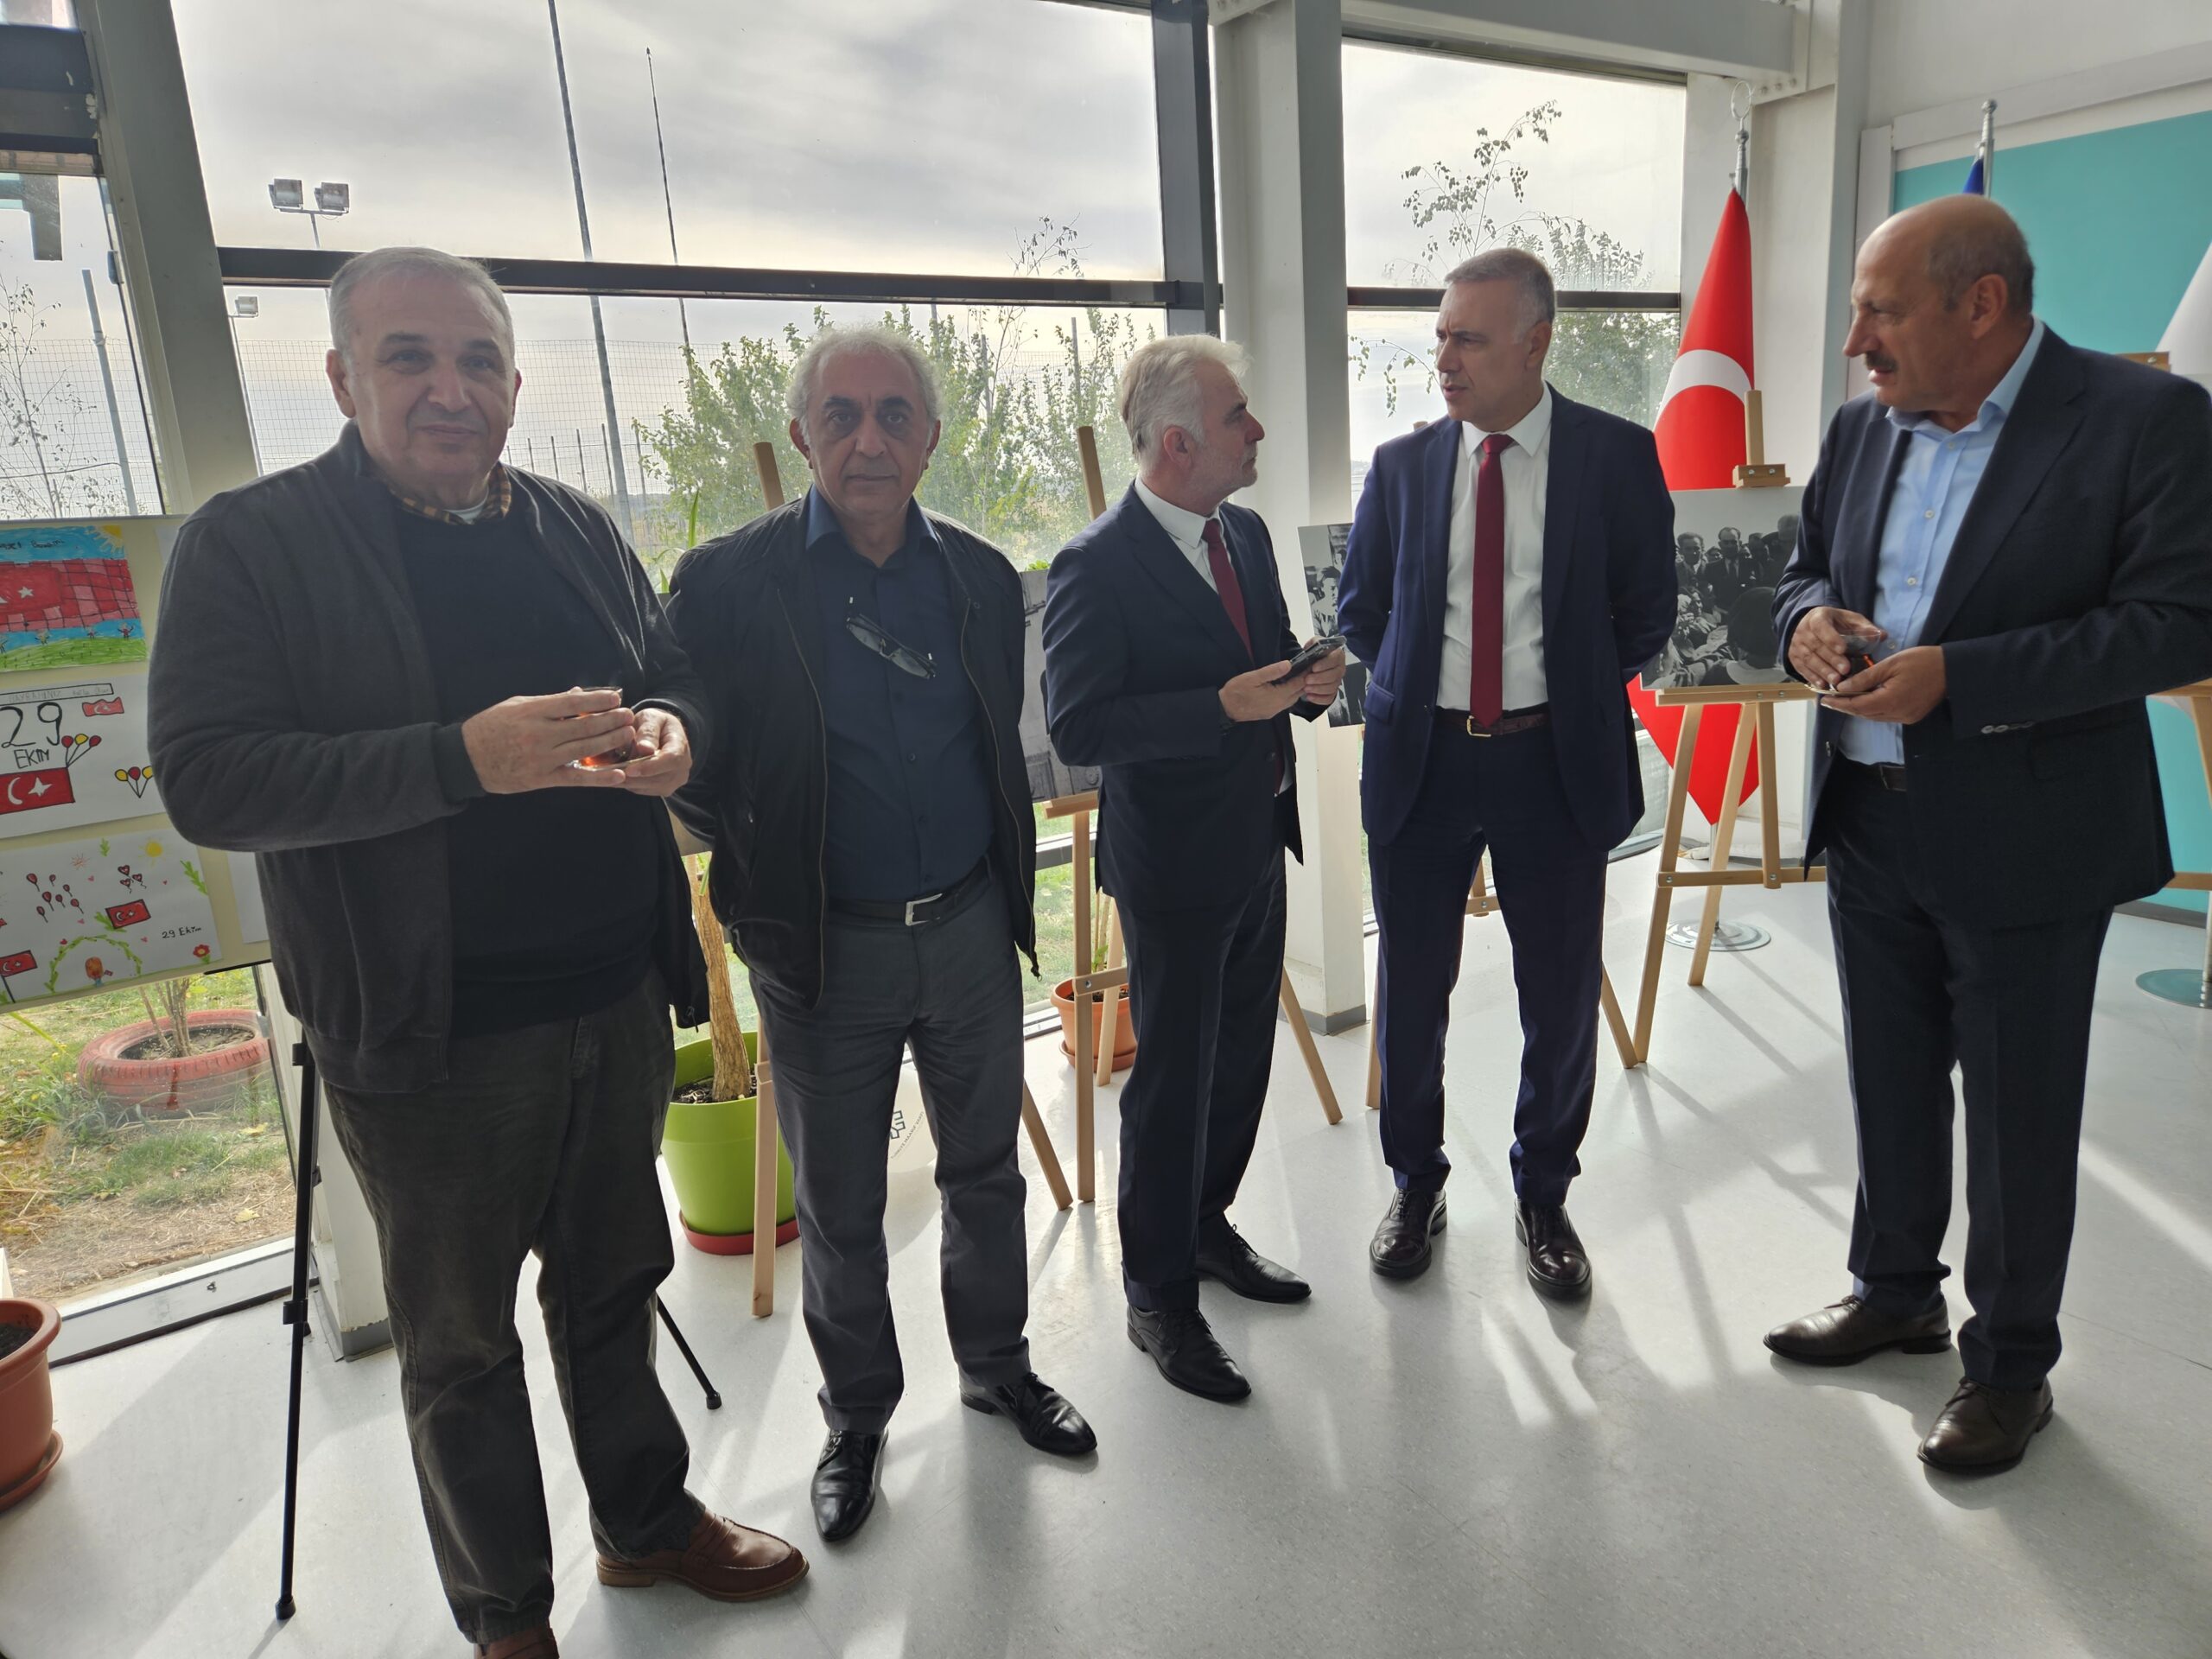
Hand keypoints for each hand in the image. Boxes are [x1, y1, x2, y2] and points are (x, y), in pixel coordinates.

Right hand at [460, 688, 636, 793]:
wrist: (465, 758)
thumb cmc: (491, 727)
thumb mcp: (516, 706)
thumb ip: (548, 702)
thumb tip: (578, 694)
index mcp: (532, 712)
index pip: (572, 703)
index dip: (598, 700)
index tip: (616, 697)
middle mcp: (539, 734)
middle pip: (584, 726)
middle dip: (611, 720)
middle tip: (630, 715)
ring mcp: (542, 758)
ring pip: (584, 749)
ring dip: (611, 741)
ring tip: (629, 734)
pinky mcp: (542, 779)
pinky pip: (576, 778)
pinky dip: (599, 777)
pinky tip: (618, 774)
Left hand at [620, 707, 692, 796]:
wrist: (660, 733)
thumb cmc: (654, 723)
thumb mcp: (650, 718)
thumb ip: (648, 731)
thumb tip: (644, 748)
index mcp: (681, 745)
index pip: (671, 760)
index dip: (650, 767)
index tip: (630, 769)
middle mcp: (682, 767)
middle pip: (660, 778)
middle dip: (635, 778)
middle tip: (611, 774)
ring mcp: (674, 780)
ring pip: (650, 787)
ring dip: (629, 782)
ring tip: (609, 774)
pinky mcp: (663, 788)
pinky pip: (644, 790)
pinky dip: (629, 784)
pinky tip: (616, 775)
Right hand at [1220, 661, 1310, 722]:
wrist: (1225, 708)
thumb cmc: (1236, 691)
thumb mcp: (1253, 677)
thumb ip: (1272, 671)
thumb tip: (1289, 664)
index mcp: (1277, 696)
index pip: (1298, 684)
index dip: (1306, 674)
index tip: (1312, 665)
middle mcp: (1279, 706)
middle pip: (1298, 693)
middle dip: (1304, 681)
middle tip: (1308, 669)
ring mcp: (1274, 711)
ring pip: (1292, 700)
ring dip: (1297, 689)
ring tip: (1299, 676)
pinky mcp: (1269, 713)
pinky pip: (1285, 703)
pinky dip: (1289, 694)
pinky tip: (1286, 687)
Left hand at [1299, 646, 1347, 705]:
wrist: (1313, 664)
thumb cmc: (1315, 653)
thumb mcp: (1314, 644)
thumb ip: (1313, 644)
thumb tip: (1310, 649)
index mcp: (1337, 655)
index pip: (1335, 660)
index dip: (1325, 664)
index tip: (1314, 668)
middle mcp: (1340, 669)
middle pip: (1334, 676)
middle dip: (1319, 679)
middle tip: (1307, 679)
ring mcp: (1337, 681)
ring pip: (1332, 688)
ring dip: (1318, 689)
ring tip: (1306, 688)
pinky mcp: (1333, 692)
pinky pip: (1329, 698)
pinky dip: (1319, 699)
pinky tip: (1309, 696)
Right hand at [1789, 606, 1885, 690]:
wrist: (1810, 625)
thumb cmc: (1834, 623)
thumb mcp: (1849, 620)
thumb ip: (1864, 627)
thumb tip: (1882, 635)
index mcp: (1817, 617)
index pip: (1821, 627)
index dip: (1831, 638)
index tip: (1844, 649)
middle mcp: (1803, 630)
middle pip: (1816, 646)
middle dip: (1831, 659)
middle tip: (1845, 670)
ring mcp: (1796, 645)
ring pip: (1808, 659)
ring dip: (1822, 671)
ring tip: (1836, 680)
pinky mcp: (1794, 657)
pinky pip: (1802, 668)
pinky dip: (1812, 677)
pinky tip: (1823, 685)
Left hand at [1820, 645, 1947, 724]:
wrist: (1953, 669)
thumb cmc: (1922, 661)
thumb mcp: (1890, 665)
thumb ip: (1865, 678)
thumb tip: (1843, 688)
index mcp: (1890, 701)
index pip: (1857, 706)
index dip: (1839, 703)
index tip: (1824, 700)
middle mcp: (1897, 714)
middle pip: (1864, 713)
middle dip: (1846, 706)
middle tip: (1830, 699)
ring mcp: (1906, 717)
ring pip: (1874, 716)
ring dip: (1859, 708)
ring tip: (1844, 699)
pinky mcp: (1912, 717)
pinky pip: (1886, 716)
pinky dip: (1873, 709)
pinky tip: (1866, 700)